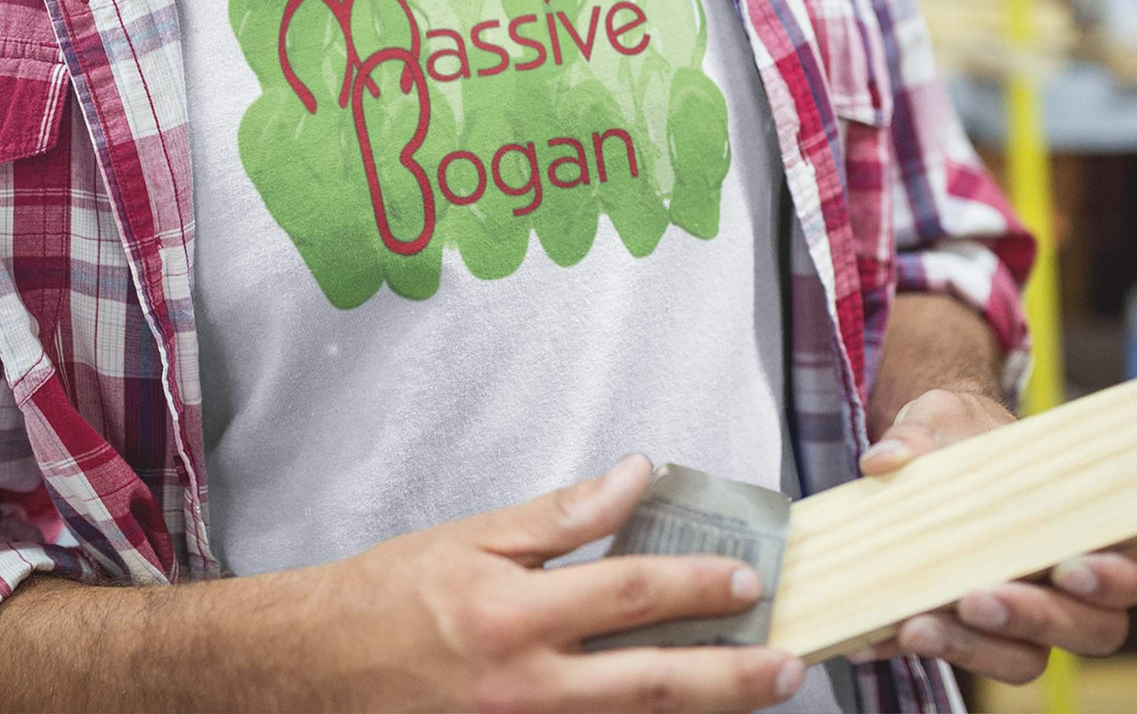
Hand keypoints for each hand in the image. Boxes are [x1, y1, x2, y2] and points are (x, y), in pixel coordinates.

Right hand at [315, 455, 806, 711]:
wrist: (317, 669)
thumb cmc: (392, 594)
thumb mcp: (474, 535)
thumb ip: (562, 514)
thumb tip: (636, 477)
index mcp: (513, 615)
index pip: (629, 593)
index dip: (696, 585)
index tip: (745, 578)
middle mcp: (524, 688)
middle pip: (651, 685)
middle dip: (731, 677)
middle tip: (788, 662)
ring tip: (757, 694)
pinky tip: (675, 712)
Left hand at [851, 389, 1136, 682]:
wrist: (921, 449)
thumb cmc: (955, 431)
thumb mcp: (940, 416)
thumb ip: (918, 435)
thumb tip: (883, 460)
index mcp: (1085, 523)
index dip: (1119, 578)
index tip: (1069, 570)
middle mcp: (1063, 580)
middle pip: (1088, 629)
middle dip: (1037, 620)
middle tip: (976, 601)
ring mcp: (1019, 609)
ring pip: (1024, 657)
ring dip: (974, 649)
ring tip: (917, 626)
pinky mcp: (965, 626)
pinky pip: (954, 651)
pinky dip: (914, 645)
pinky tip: (874, 632)